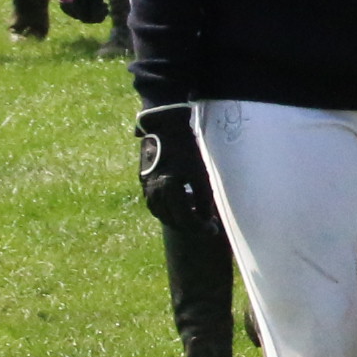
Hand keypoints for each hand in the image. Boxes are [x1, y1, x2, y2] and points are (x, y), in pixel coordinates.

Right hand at [133, 104, 219, 235]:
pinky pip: (155, 204)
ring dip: (177, 220)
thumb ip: (203, 196)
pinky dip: (167, 210)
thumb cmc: (187, 146)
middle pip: (172, 220)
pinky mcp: (144, 182)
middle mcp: (154, 191)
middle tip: (206, 226)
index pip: (185, 219)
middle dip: (190, 226)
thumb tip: (206, 217)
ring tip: (194, 218)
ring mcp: (146, 187)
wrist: (165, 126)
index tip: (213, 229)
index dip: (200, 227)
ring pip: (161, 214)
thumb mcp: (200, 171)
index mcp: (168, 188)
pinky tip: (180, 206)